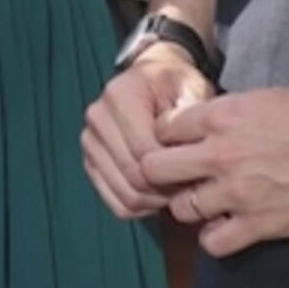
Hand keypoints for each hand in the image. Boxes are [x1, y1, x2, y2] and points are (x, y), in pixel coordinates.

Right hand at [81, 42, 214, 218]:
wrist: (153, 80)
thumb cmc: (176, 85)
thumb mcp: (192, 89)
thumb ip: (193, 119)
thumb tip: (193, 155)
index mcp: (120, 96)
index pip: (146, 151)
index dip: (175, 168)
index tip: (197, 170)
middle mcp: (98, 117)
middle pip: (134, 176)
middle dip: (166, 188)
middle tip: (191, 187)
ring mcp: (90, 141)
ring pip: (125, 195)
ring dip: (155, 201)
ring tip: (177, 190)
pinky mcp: (91, 162)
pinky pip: (116, 203)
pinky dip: (140, 207)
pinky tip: (159, 194)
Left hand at [137, 88, 288, 256]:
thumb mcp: (260, 98)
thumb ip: (224, 114)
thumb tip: (198, 126)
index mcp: (221, 116)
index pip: (162, 130)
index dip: (166, 139)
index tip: (176, 146)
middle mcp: (221, 154)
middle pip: (156, 169)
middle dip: (161, 174)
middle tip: (177, 178)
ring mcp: (238, 192)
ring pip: (181, 209)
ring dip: (189, 207)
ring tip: (205, 203)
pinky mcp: (259, 224)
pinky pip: (213, 243)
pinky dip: (214, 238)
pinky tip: (225, 227)